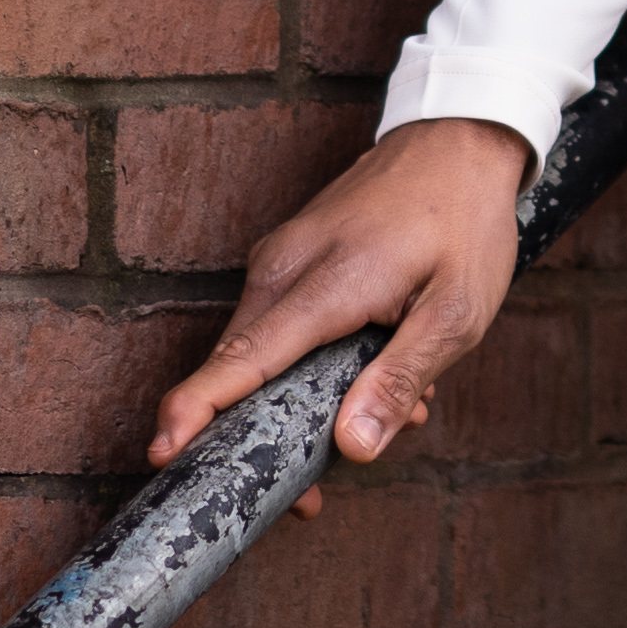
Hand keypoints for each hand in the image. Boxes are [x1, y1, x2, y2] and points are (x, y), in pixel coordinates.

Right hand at [148, 115, 530, 514]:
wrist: (460, 136)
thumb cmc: (464, 222)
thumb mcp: (457, 311)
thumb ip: (400, 378)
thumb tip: (351, 448)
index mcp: (325, 283)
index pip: (243, 357)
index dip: (197, 409)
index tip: (162, 452)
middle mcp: (285, 266)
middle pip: (242, 367)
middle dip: (265, 435)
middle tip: (316, 490)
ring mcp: (282, 256)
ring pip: (260, 350)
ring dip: (302, 397)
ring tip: (390, 408)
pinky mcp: (289, 254)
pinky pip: (278, 323)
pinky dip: (311, 359)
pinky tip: (377, 364)